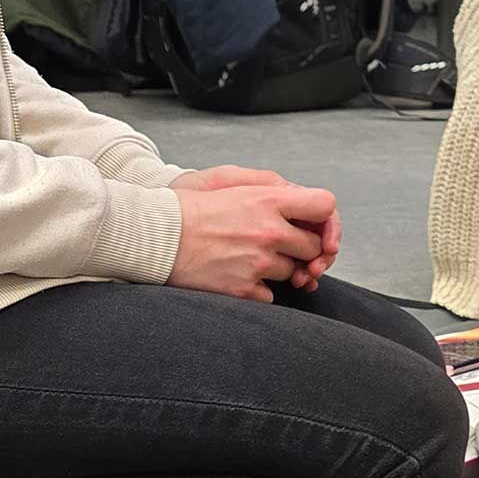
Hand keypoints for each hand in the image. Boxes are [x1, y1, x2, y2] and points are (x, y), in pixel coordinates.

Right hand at [168, 178, 338, 300]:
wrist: (152, 236)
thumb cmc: (189, 207)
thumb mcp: (231, 181)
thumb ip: (272, 187)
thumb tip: (300, 199)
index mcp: (268, 200)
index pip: (326, 206)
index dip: (324, 218)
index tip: (314, 226)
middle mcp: (269, 232)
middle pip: (314, 246)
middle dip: (301, 247)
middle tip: (279, 245)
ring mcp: (257, 263)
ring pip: (293, 272)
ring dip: (279, 269)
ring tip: (249, 257)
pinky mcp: (242, 290)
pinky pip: (272, 296)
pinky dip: (259, 290)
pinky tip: (238, 276)